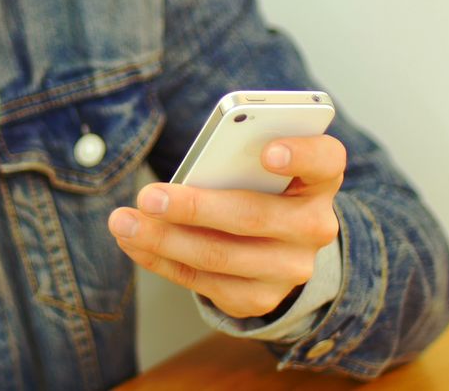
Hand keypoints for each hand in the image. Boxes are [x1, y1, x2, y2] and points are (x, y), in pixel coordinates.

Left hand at [109, 135, 345, 317]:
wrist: (273, 243)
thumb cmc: (253, 186)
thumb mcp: (252, 166)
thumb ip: (231, 160)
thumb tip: (184, 177)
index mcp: (318, 180)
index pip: (325, 161)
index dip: (300, 154)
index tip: (267, 151)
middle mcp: (314, 226)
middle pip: (252, 216)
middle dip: (192, 207)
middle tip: (147, 197)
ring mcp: (291, 268)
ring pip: (220, 256)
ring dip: (163, 239)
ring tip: (123, 222)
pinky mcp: (260, 298)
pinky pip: (203, 283)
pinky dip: (161, 260)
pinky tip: (133, 242)